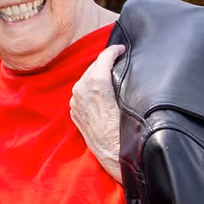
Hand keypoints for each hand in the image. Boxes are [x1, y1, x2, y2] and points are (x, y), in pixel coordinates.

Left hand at [69, 42, 124, 179]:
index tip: (121, 49)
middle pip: (93, 66)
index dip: (114, 50)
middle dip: (105, 62)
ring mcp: (75, 102)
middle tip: (118, 59)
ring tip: (111, 74)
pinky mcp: (74, 112)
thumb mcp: (129, 99)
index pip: (103, 57)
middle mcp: (81, 90)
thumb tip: (123, 65)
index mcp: (95, 84)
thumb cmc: (125, 130)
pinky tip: (101, 90)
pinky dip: (90, 88)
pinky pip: (81, 92)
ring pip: (86, 79)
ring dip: (97, 74)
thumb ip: (123, 79)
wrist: (114, 154)